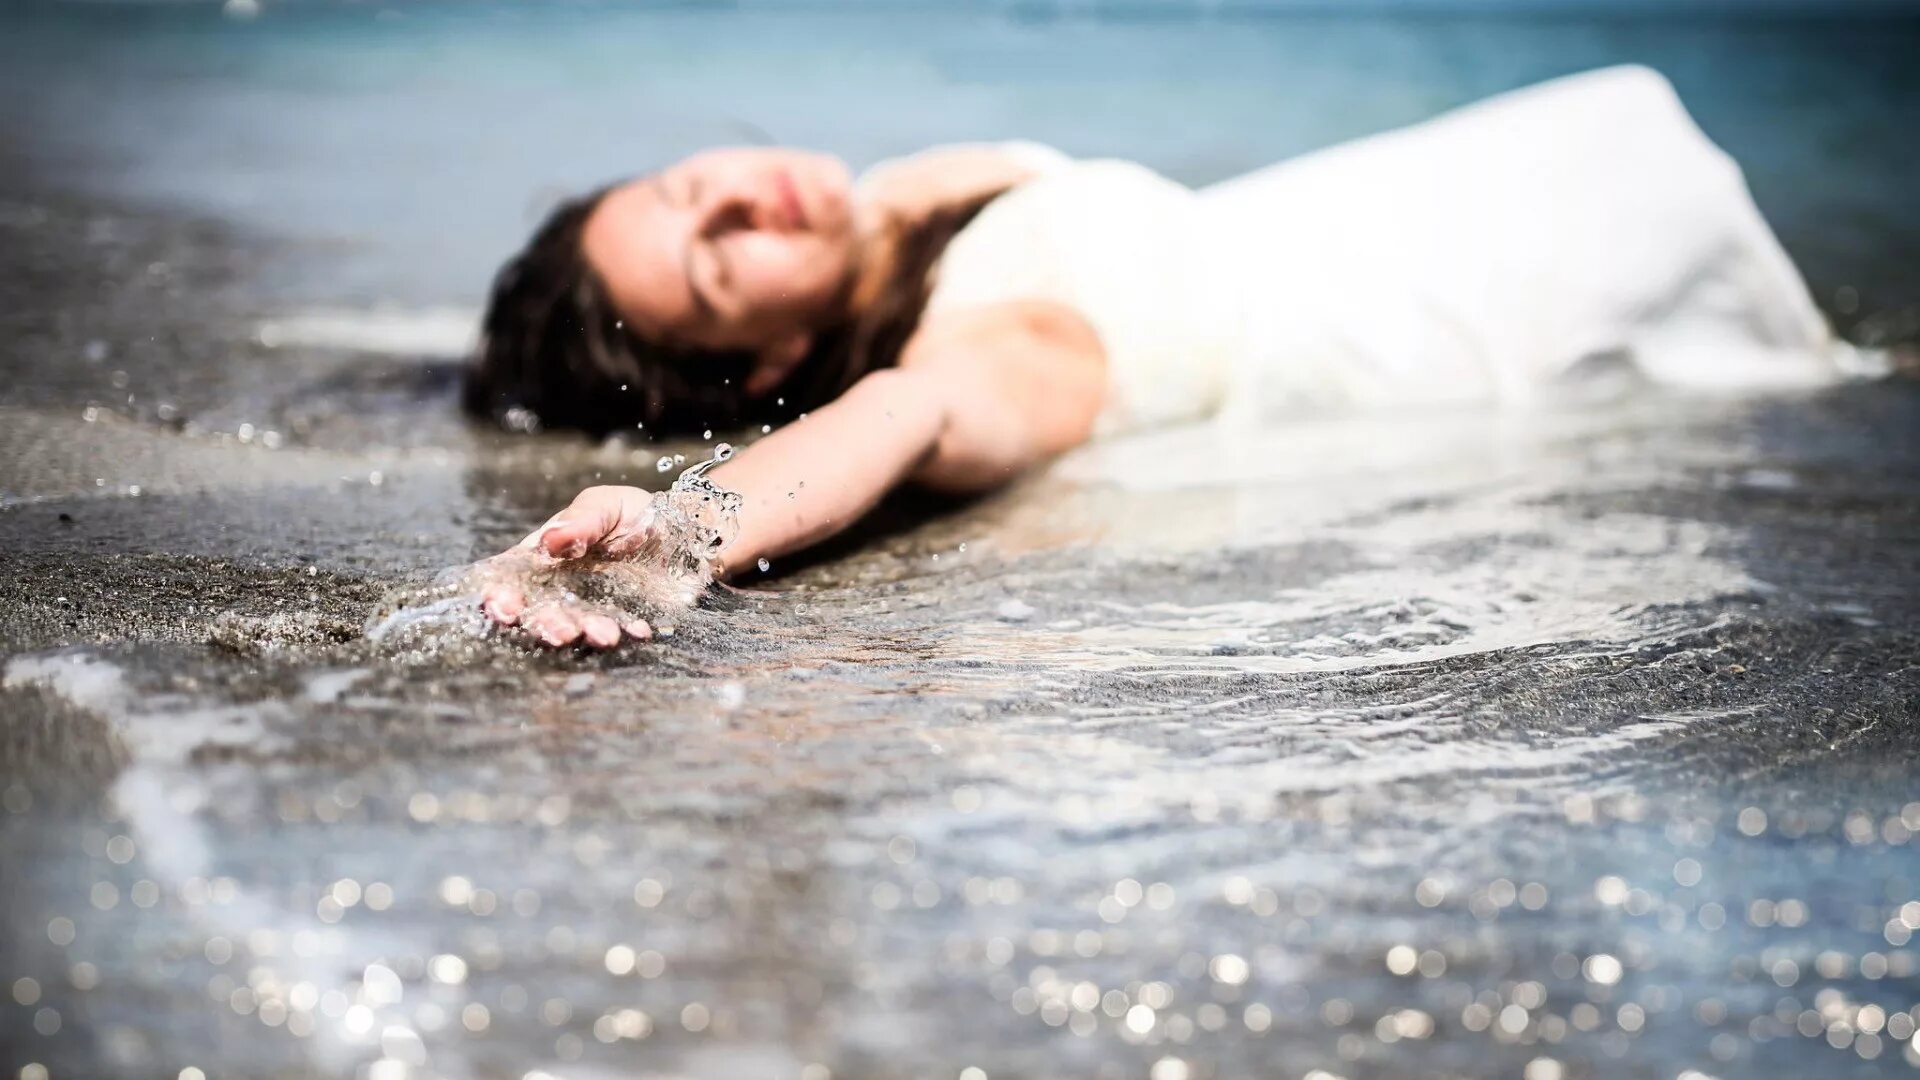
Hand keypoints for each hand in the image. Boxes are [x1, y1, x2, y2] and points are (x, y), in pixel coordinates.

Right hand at [475, 485, 690, 648]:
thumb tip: (550, 541)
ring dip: (585, 635)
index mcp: (546, 556)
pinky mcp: (625, 621)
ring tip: (605, 634)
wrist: (688, 529)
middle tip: (561, 631)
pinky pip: (621, 635)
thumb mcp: (608, 504)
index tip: (506, 608)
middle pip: (539, 613)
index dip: (501, 596)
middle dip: (545, 626)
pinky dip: (628, 635)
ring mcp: (594, 608)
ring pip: (577, 630)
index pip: (511, 578)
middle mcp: (563, 587)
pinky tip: (639, 629)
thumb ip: (581, 521)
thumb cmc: (636, 512)